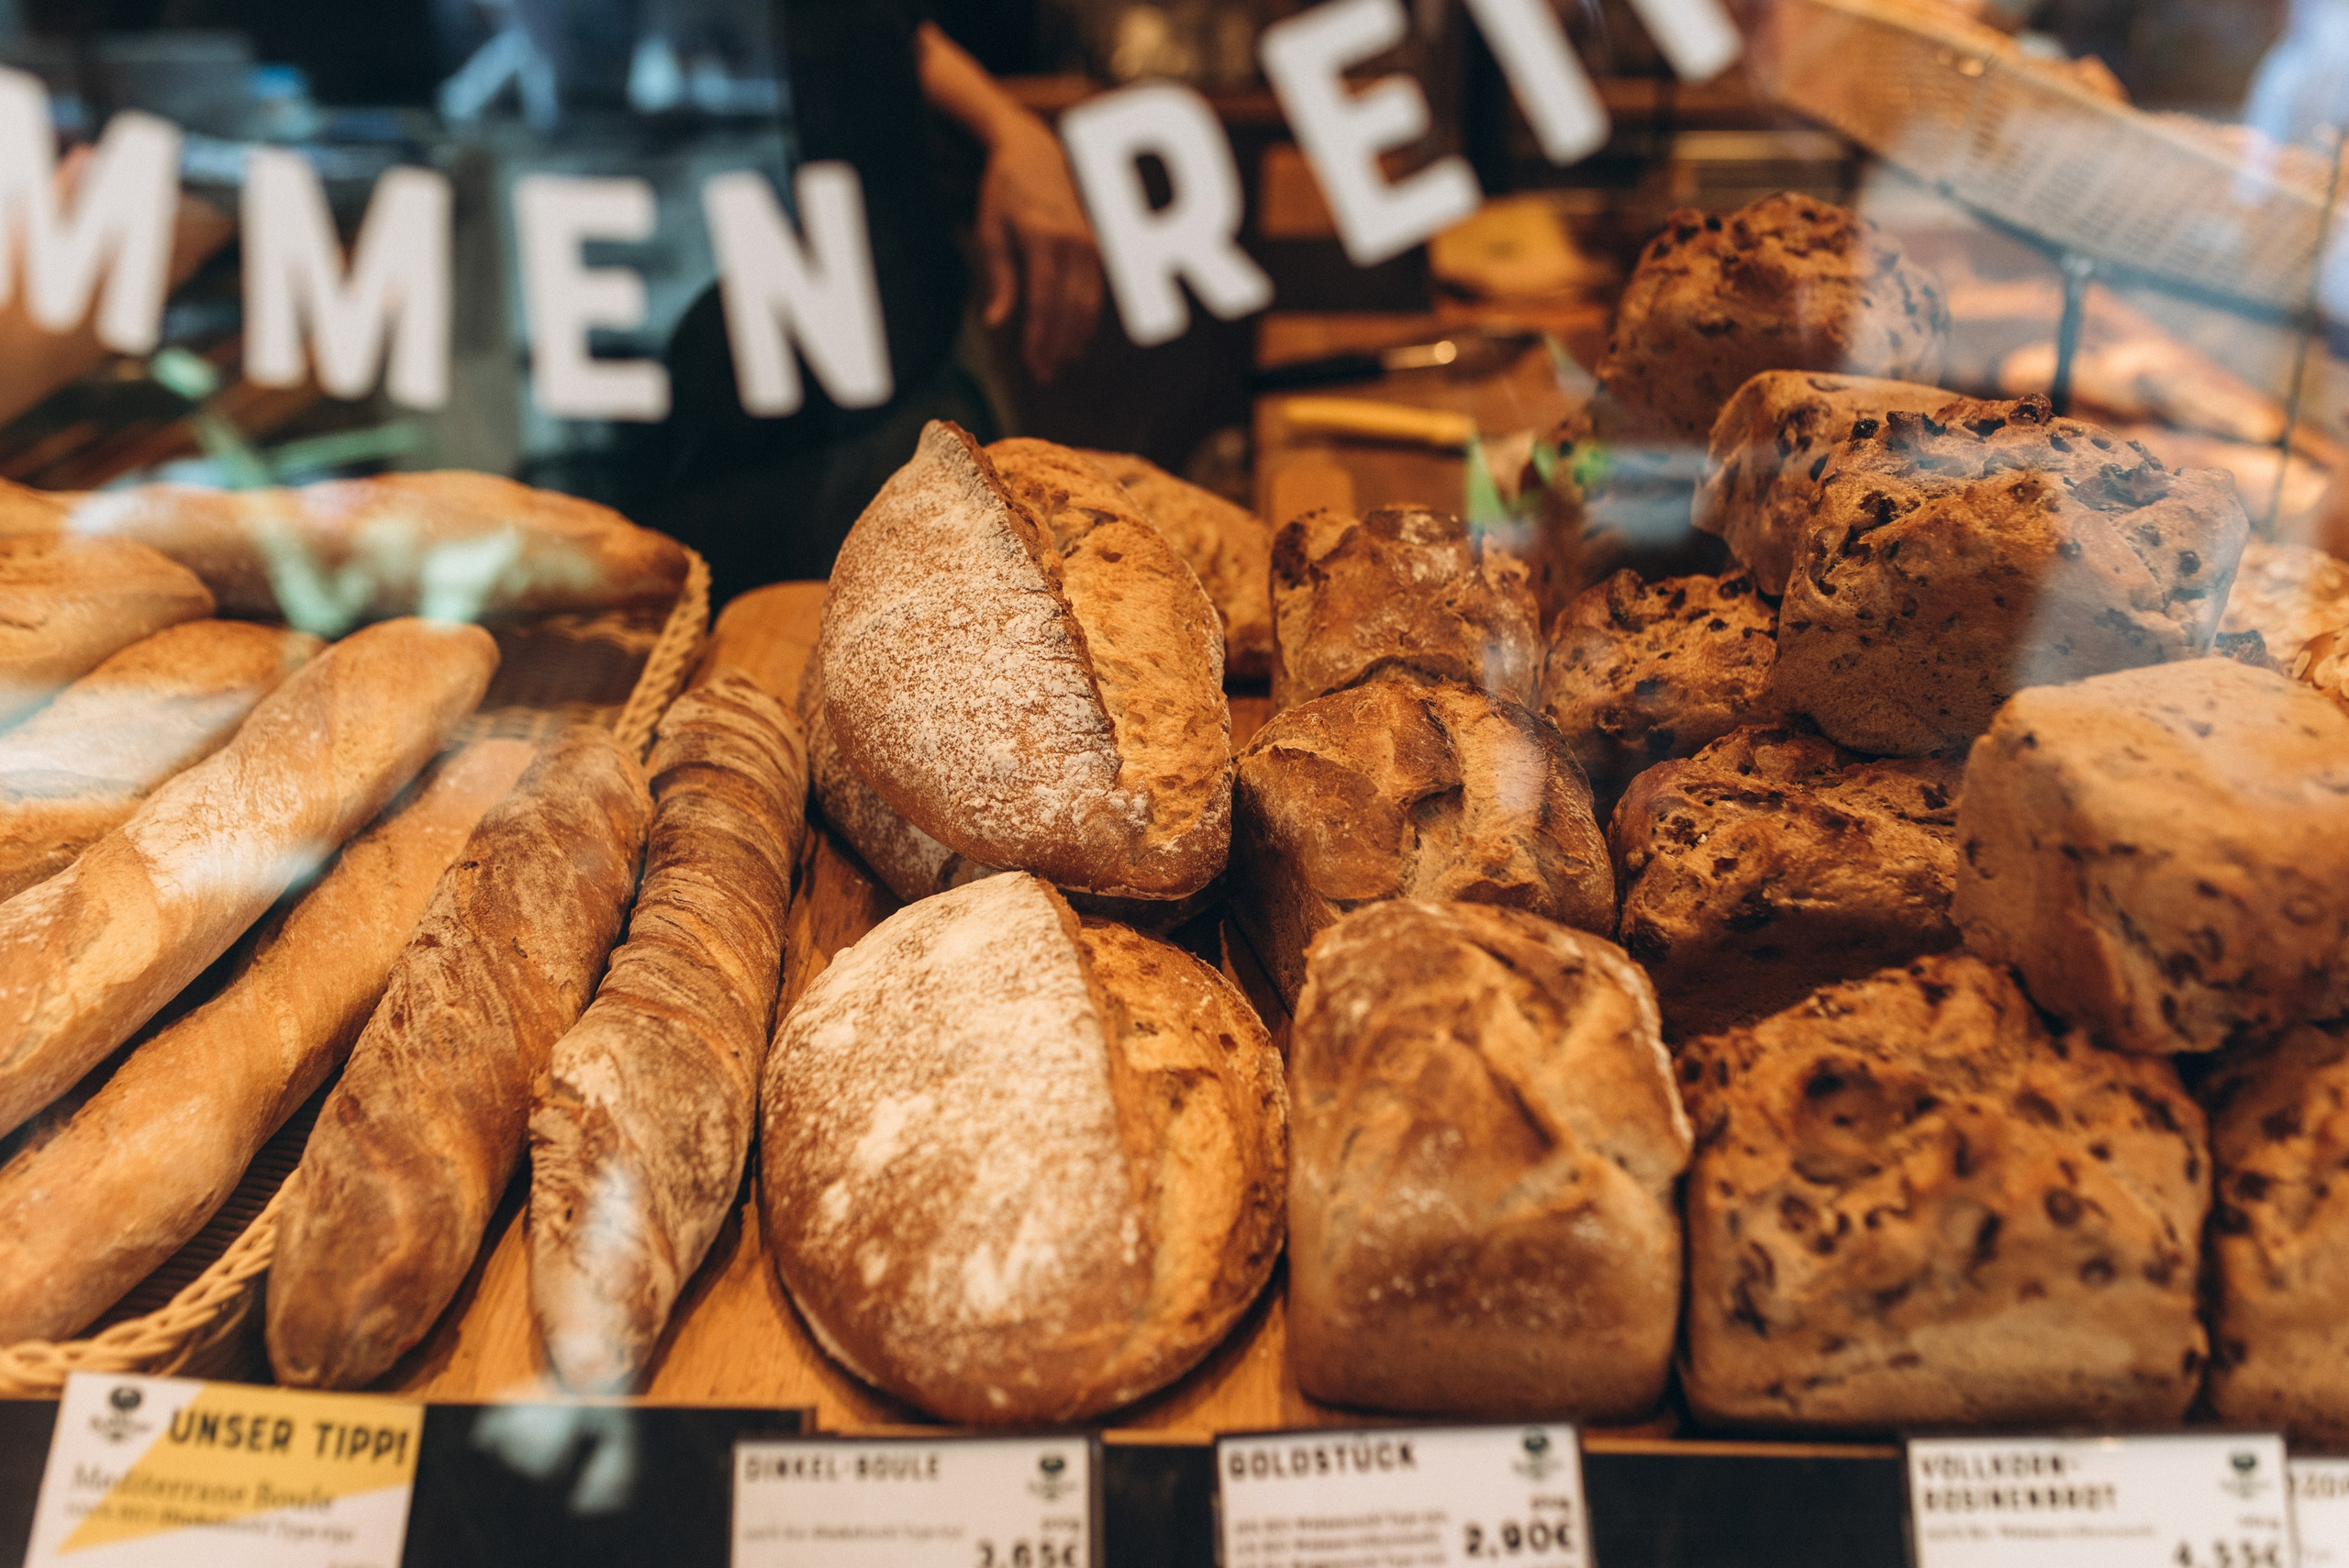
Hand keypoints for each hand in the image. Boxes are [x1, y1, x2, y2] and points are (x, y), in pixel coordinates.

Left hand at [976, 113, 1103, 383]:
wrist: (1037, 155)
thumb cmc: (1005, 195)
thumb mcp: (990, 232)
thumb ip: (998, 279)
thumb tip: (994, 323)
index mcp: (1043, 239)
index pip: (1044, 302)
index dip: (1039, 338)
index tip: (1032, 366)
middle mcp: (1075, 244)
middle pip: (1070, 309)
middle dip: (1057, 346)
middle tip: (1042, 376)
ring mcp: (1092, 246)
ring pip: (1088, 305)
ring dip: (1074, 339)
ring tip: (1056, 365)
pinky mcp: (1098, 250)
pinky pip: (1096, 294)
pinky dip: (1085, 321)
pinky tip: (1073, 340)